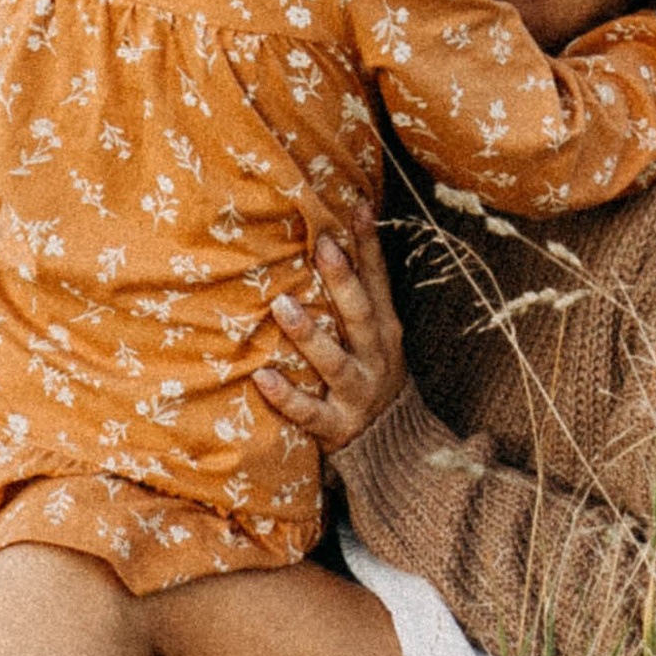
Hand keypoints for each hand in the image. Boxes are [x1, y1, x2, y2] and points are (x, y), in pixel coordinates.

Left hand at [254, 228, 407, 452]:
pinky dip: (286, 397)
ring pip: (334, 363)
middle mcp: (375, 358)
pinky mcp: (337, 427)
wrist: (394, 448)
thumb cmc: (373, 373)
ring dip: (308, 335)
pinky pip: (310, 412)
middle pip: (360, 315)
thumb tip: (345, 227)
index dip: (369, 246)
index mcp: (384, 330)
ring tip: (282, 306)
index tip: (355, 208)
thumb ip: (361, 292)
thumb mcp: (378, 334)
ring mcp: (357, 393)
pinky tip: (262, 377)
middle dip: (343, 281)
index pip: (378, 282)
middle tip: (322, 246)